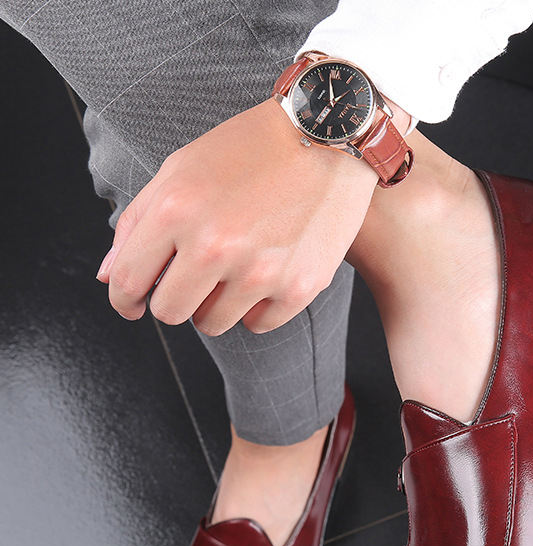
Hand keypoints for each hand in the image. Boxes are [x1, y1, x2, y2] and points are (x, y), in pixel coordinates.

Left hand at [96, 97, 377, 334]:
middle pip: (171, 313)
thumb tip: (109, 277)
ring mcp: (259, 271)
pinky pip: (258, 324)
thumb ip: (137, 224)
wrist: (326, 137)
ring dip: (216, 304)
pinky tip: (266, 274)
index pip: (129, 283)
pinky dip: (256, 307)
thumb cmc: (249, 149)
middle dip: (174, 300)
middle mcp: (215, 246)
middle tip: (193, 280)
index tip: (133, 303)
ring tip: (234, 271)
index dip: (125, 300)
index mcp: (176, 212)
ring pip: (214, 323)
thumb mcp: (180, 170)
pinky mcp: (298, 287)